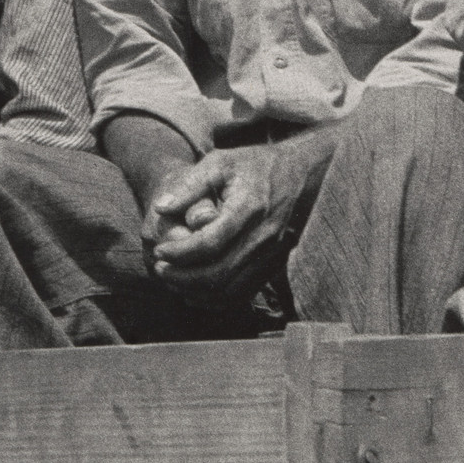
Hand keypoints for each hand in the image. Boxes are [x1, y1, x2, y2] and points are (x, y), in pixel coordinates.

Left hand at [144, 145, 304, 304]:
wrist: (303, 175)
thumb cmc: (257, 166)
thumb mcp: (221, 162)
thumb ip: (190, 185)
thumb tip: (160, 208)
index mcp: (248, 208)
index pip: (209, 243)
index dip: (180, 253)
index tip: (159, 250)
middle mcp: (263, 237)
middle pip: (218, 273)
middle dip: (182, 277)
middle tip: (160, 268)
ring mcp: (272, 255)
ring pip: (229, 289)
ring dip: (196, 291)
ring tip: (172, 280)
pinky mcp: (274, 266)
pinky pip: (243, 294)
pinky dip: (216, 299)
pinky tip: (195, 292)